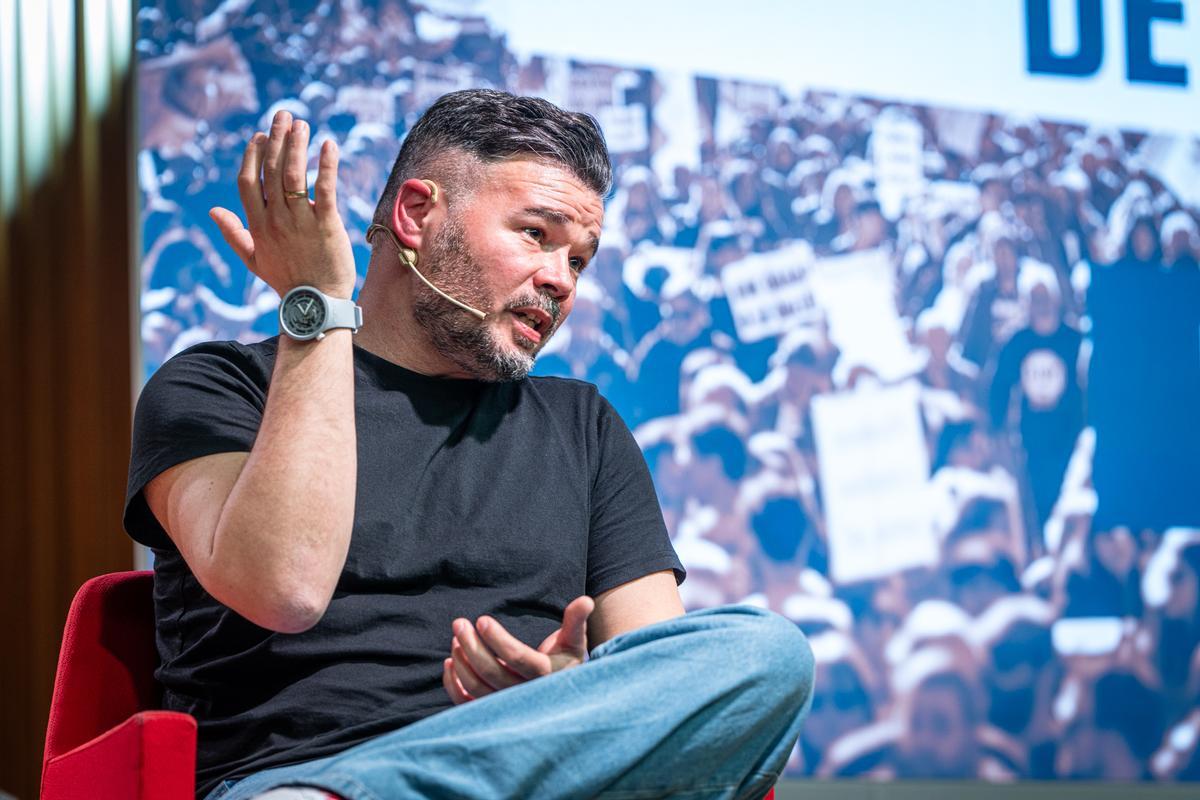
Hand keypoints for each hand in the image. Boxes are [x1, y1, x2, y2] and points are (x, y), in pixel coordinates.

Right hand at [208, 110, 355, 297]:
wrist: (316, 304)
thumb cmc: (288, 281)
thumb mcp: (253, 259)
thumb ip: (233, 233)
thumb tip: (212, 211)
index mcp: (257, 225)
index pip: (248, 181)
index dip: (252, 155)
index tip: (260, 135)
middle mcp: (276, 220)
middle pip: (272, 171)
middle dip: (276, 140)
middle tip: (282, 115)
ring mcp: (300, 221)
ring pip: (294, 175)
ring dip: (297, 145)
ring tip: (301, 124)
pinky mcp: (326, 225)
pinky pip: (325, 188)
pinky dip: (327, 165)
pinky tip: (329, 145)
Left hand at [442, 596, 594, 704]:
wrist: (562, 695)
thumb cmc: (565, 661)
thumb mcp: (574, 641)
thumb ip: (576, 620)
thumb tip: (586, 600)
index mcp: (545, 674)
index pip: (517, 657)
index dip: (497, 639)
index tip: (482, 619)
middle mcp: (525, 694)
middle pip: (492, 673)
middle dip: (471, 646)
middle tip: (459, 623)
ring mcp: (507, 707)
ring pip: (477, 689)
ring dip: (462, 662)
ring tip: (456, 638)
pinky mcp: (492, 713)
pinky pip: (467, 704)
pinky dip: (454, 685)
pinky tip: (450, 661)